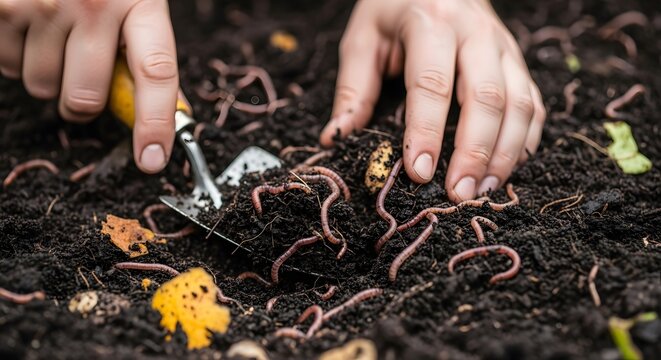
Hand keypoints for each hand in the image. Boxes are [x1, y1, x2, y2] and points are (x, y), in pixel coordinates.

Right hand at [0, 0, 177, 173]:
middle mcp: (93, 4)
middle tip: (80, 82)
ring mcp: (42, 4)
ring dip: (47, 76)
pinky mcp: (2, 7)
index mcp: (140, 0)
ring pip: (42, 87)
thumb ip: (143, 46)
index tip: (152, 160)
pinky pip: (9, 65)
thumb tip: (166, 112)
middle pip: (85, 98)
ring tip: (52, 37)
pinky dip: (16, 56)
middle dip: (81, 104)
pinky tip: (28, 26)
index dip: (156, 123)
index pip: (157, 73)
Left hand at [320, 0, 545, 201]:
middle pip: (486, 96)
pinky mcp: (517, 61)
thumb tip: (337, 138)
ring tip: (482, 191)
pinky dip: (526, 141)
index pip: (432, 83)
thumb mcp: (364, 38)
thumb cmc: (395, 9)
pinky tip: (507, 170)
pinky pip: (534, 104)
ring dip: (504, 154)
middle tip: (458, 194)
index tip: (419, 173)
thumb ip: (354, 88)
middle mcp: (476, 32)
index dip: (426, 131)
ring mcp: (504, 46)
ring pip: (519, 103)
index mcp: (431, 22)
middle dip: (474, 151)